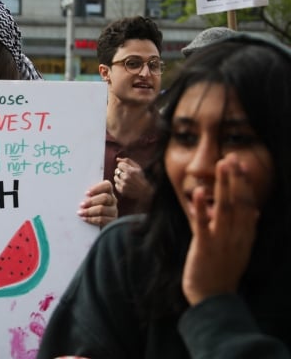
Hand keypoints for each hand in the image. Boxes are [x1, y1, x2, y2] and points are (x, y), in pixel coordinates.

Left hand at [77, 180, 117, 227]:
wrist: (90, 225)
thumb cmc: (87, 207)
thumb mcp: (88, 199)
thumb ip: (87, 195)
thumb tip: (76, 191)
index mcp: (107, 191)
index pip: (107, 186)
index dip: (97, 188)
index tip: (86, 193)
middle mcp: (112, 200)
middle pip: (105, 198)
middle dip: (91, 201)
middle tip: (81, 205)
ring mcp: (113, 211)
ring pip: (103, 209)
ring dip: (90, 211)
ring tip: (80, 213)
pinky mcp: (112, 221)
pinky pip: (102, 220)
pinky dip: (92, 219)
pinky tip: (84, 218)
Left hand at [114, 157, 153, 202]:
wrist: (144, 191)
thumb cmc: (141, 177)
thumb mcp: (137, 167)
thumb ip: (127, 161)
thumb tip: (117, 159)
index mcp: (130, 171)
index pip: (119, 165)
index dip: (123, 166)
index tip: (127, 169)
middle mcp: (126, 178)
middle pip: (116, 171)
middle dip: (121, 171)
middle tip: (127, 174)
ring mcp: (123, 185)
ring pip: (115, 177)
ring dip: (119, 178)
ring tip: (125, 179)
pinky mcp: (121, 190)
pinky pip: (116, 184)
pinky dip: (119, 184)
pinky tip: (125, 184)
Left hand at [182, 154, 259, 305]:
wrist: (213, 299)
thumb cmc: (223, 272)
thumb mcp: (240, 250)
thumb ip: (246, 230)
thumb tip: (255, 212)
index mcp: (245, 235)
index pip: (249, 204)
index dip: (245, 184)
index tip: (242, 164)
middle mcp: (237, 236)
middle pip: (240, 202)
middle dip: (236, 179)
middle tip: (232, 156)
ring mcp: (222, 241)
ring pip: (226, 209)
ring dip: (223, 186)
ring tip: (222, 165)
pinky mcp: (204, 248)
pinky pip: (204, 225)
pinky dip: (202, 208)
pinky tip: (199, 192)